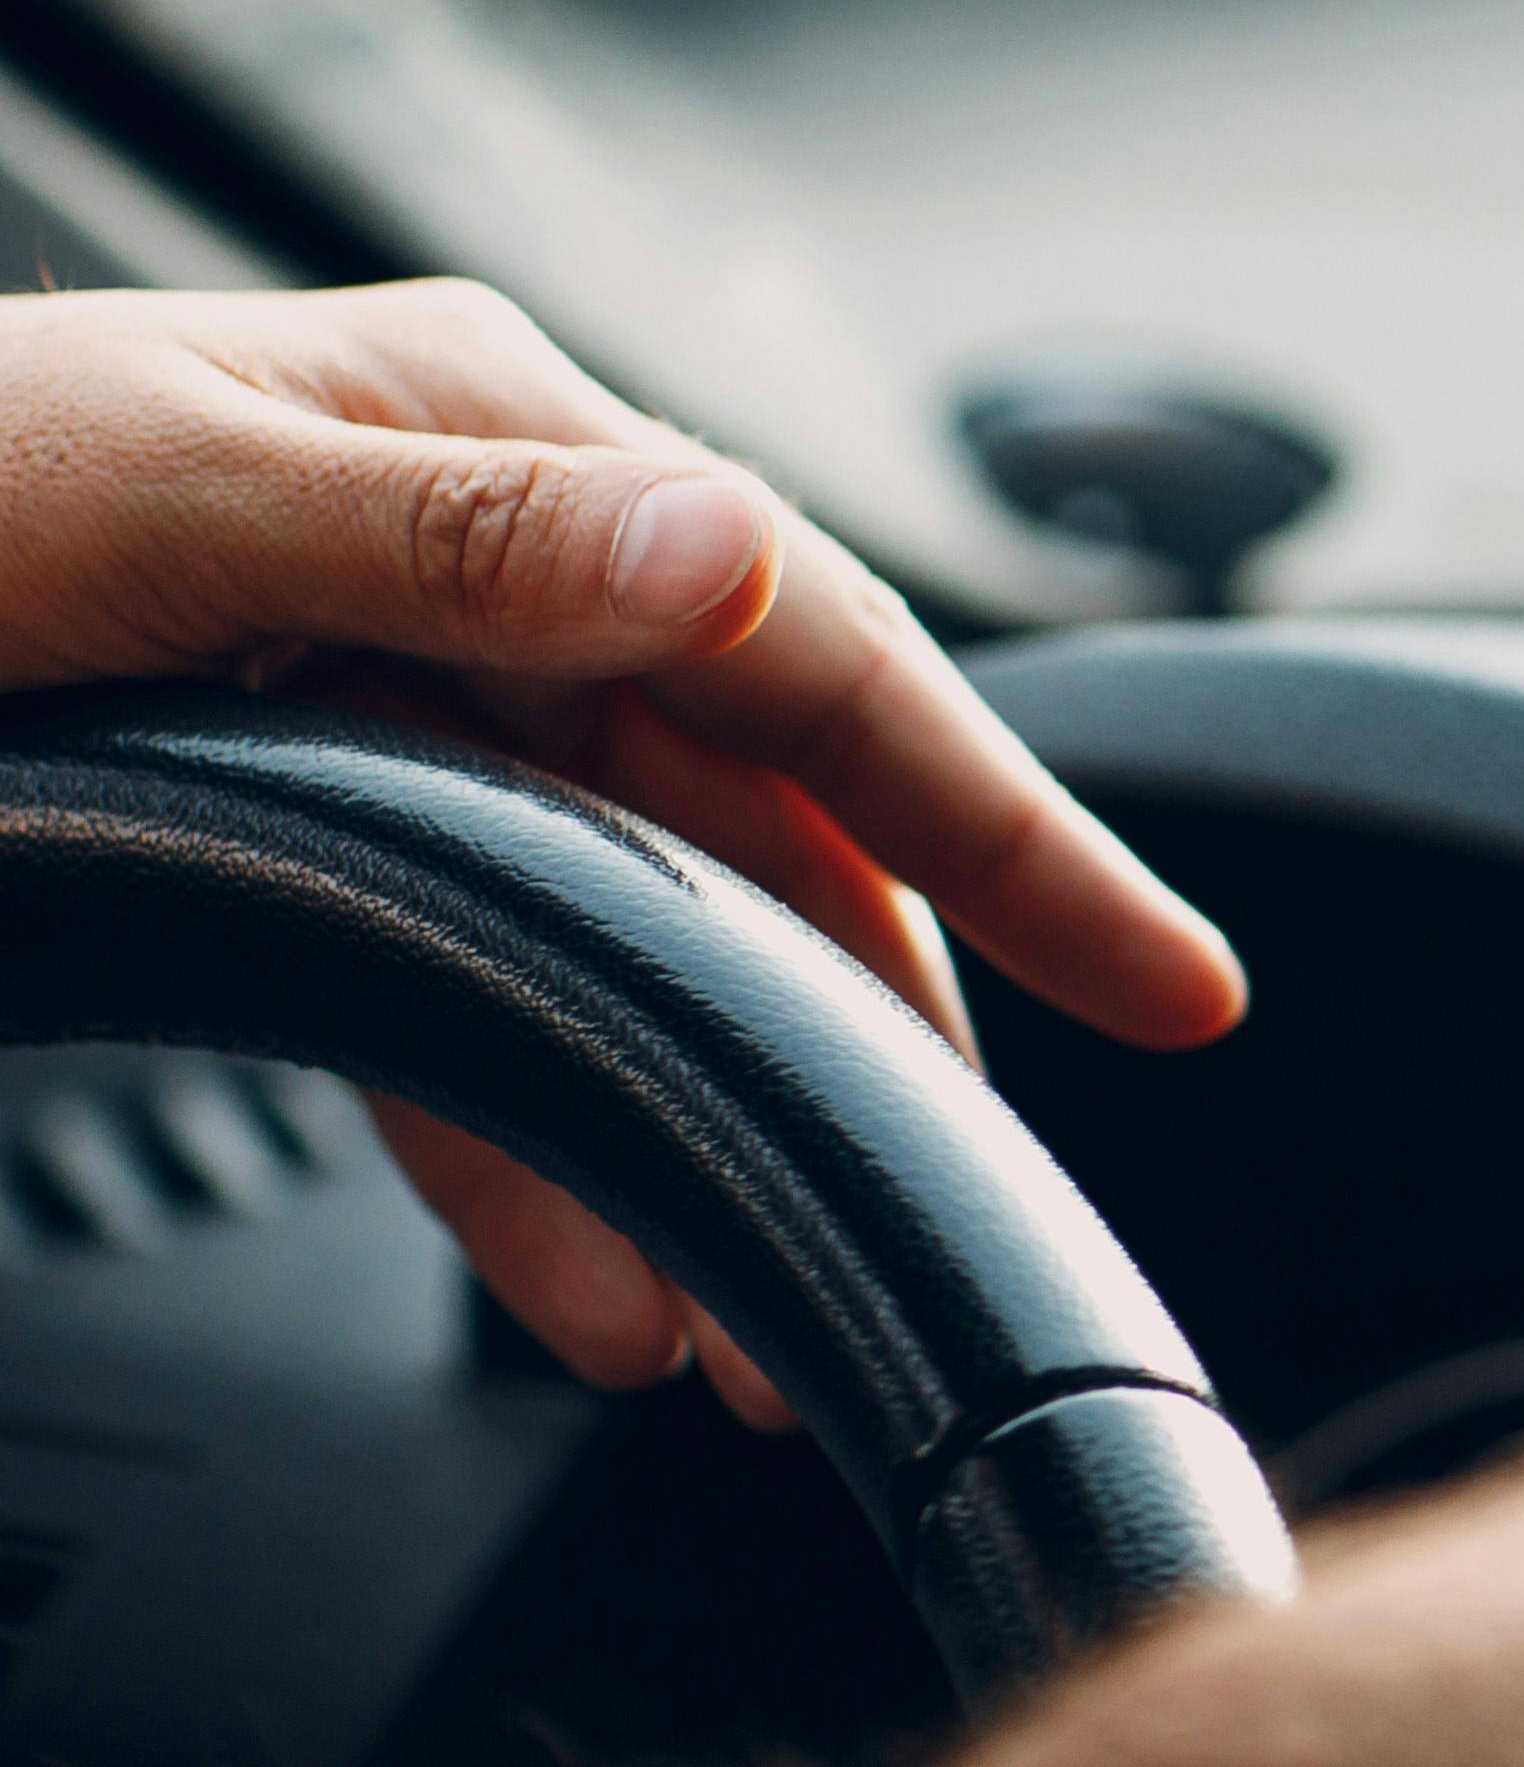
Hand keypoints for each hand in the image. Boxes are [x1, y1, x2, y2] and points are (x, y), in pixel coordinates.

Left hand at [0, 282, 1244, 1412]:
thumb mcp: (119, 508)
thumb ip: (440, 538)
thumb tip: (723, 555)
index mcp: (465, 431)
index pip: (813, 644)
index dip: (1005, 826)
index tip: (1162, 983)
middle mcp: (450, 540)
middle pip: (749, 806)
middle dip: (871, 1023)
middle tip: (973, 1206)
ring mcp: (362, 664)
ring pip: (615, 918)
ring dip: (684, 1119)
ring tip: (736, 1335)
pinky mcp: (265, 785)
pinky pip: (457, 972)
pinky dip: (520, 1130)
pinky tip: (568, 1262)